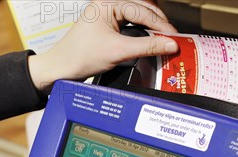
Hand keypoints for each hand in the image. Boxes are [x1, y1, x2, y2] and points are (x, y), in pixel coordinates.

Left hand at [28, 0, 178, 93]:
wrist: (62, 69)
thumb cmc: (80, 57)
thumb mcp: (119, 51)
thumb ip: (147, 46)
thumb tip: (170, 44)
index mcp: (107, 2)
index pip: (143, 10)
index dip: (161, 24)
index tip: (175, 37)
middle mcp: (108, 3)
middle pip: (143, 8)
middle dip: (159, 23)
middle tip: (174, 39)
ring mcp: (108, 12)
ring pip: (139, 15)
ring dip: (153, 26)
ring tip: (165, 39)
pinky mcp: (108, 24)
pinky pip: (132, 22)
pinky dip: (144, 31)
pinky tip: (152, 40)